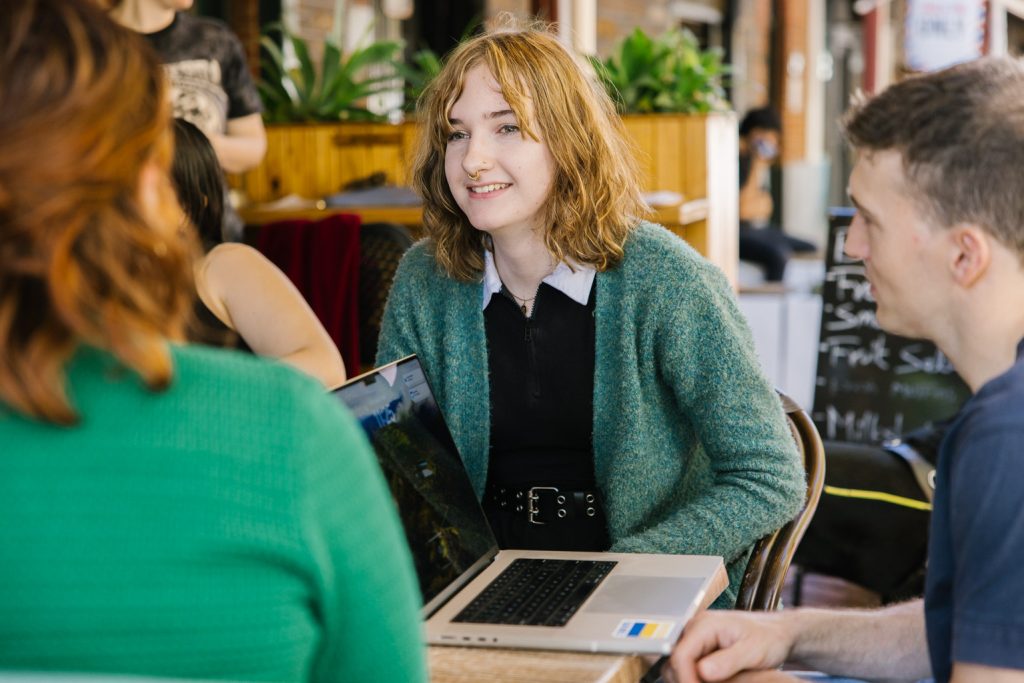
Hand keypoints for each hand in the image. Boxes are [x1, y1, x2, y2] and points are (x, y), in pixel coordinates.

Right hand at [665, 610, 795, 682]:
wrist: (777, 633)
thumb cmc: (769, 638)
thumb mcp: (753, 652)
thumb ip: (728, 661)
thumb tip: (702, 671)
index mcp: (705, 625)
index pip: (680, 655)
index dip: (685, 679)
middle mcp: (695, 628)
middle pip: (674, 662)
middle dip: (687, 681)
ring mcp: (695, 638)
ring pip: (677, 666)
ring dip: (690, 680)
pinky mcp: (699, 648)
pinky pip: (688, 667)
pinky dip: (695, 679)